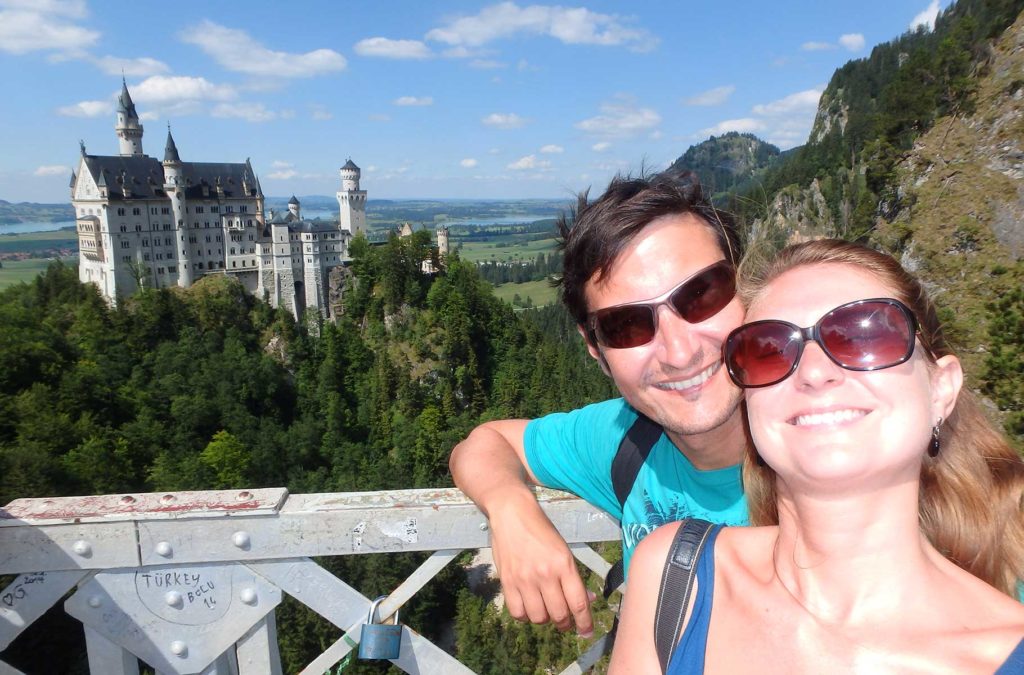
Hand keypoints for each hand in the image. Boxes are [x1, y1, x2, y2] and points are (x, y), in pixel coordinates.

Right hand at [489, 499, 594, 635]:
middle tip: (565, 621)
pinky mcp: (507, 582)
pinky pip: (518, 613)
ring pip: (539, 618)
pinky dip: (525, 616)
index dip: (585, 623)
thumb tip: (588, 600)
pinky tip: (529, 607)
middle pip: (559, 615)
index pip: (578, 603)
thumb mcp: (563, 550)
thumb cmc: (541, 530)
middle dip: (565, 623)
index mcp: (564, 564)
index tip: (587, 632)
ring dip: (545, 619)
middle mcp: (545, 574)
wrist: (512, 513)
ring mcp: (524, 579)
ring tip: (546, 610)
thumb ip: (573, 577)